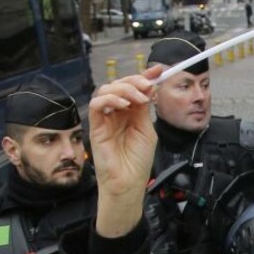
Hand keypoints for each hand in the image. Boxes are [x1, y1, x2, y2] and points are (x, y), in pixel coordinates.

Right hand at [89, 67, 161, 237]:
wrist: (128, 182)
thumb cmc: (138, 162)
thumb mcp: (146, 130)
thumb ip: (144, 109)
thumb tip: (149, 86)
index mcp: (131, 113)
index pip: (134, 89)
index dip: (144, 77)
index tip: (157, 70)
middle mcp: (117, 113)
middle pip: (120, 85)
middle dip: (135, 80)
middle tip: (147, 85)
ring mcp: (106, 119)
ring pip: (107, 90)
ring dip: (124, 89)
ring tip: (138, 99)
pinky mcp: (95, 126)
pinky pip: (97, 104)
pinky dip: (110, 99)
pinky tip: (123, 106)